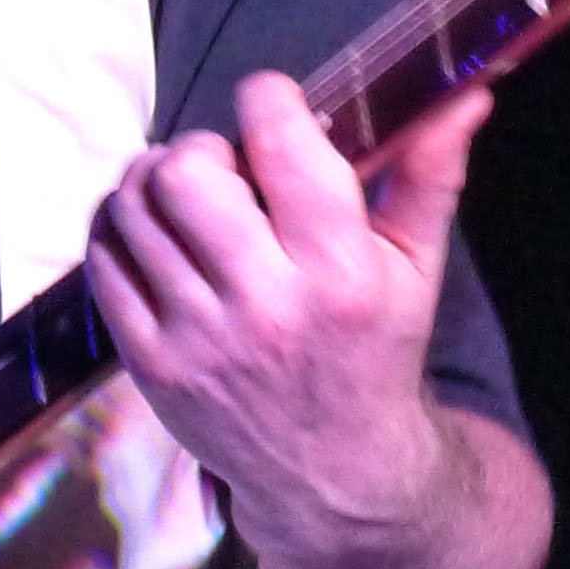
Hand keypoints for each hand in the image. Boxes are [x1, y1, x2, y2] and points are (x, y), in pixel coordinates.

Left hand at [85, 70, 489, 566]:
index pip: (280, 144)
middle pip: (188, 174)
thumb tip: (465, 95)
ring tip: (183, 193)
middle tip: (222, 165)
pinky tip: (152, 232)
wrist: (335, 473)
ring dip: (151, 181)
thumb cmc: (375, 351)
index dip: (266, 99)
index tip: (271, 105)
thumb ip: (431, 174)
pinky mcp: (151, 363)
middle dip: (200, 147)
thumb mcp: (416, 267)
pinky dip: (119, 229)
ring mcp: (198, 337)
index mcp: (338, 269)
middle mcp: (265, 302)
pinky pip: (104, 263)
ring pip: (135, 211)